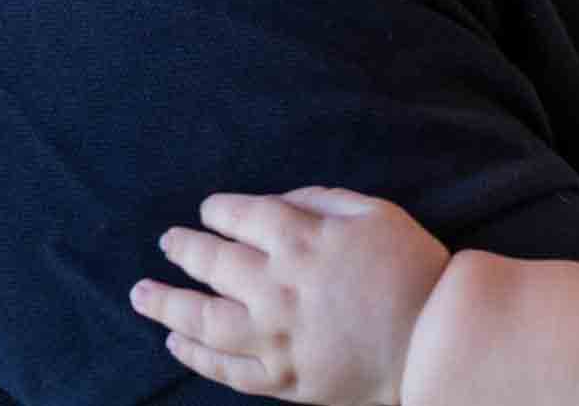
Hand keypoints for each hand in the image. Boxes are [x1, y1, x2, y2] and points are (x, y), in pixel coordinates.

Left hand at [130, 186, 449, 405]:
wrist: (436, 339)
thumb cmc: (413, 268)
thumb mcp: (377, 214)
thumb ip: (323, 201)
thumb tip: (280, 203)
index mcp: (303, 241)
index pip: (243, 216)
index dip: (220, 210)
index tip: (209, 210)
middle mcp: (278, 287)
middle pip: (212, 262)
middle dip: (184, 249)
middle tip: (168, 243)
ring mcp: (274, 337)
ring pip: (201, 320)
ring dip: (165, 304)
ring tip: (142, 294)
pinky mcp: (280, 378)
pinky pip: (224, 368)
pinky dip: (194, 355)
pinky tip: (175, 342)